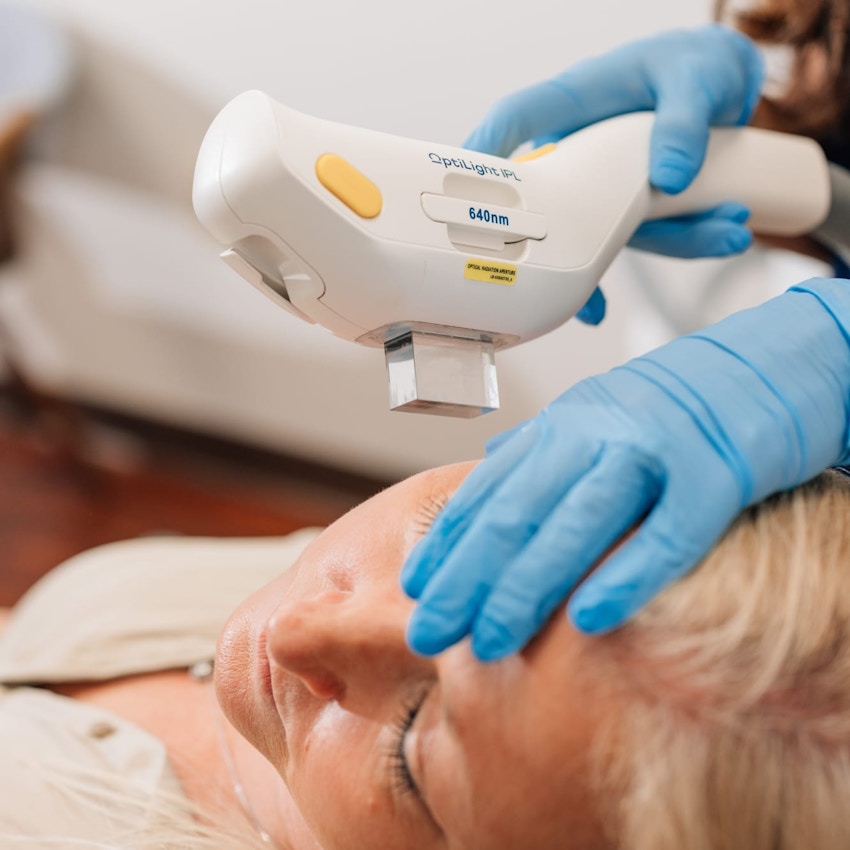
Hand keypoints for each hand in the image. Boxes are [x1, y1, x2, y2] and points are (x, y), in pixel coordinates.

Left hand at [402, 278, 849, 659]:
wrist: (773, 365)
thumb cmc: (680, 404)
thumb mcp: (598, 417)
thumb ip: (542, 447)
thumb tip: (489, 465)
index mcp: (564, 426)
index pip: (491, 489)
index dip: (450, 541)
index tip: (416, 588)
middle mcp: (596, 433)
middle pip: (518, 509)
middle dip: (466, 575)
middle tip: (430, 631)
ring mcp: (654, 450)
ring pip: (576, 522)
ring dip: (525, 585)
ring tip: (487, 641)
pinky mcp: (715, 473)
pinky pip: (667, 533)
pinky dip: (627, 576)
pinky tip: (589, 621)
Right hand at [463, 24, 763, 322]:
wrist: (726, 83)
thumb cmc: (694, 65)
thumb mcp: (695, 80)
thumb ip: (684, 124)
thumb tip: (671, 178)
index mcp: (573, 104)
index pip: (512, 124)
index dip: (479, 157)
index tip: (458, 192)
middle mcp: (577, 150)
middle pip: (550, 204)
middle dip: (563, 251)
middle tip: (580, 291)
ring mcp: (601, 185)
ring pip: (609, 231)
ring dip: (668, 241)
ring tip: (728, 229)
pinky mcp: (630, 207)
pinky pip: (651, 236)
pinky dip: (690, 242)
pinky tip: (726, 234)